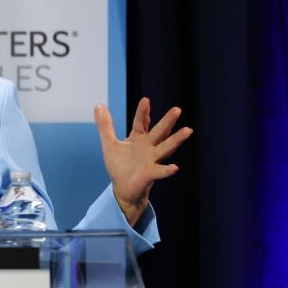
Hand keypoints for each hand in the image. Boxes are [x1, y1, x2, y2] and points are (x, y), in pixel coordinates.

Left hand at [94, 98, 192, 226]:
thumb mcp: (110, 144)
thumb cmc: (119, 165)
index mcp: (138, 138)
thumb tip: (99, 105)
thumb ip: (105, 126)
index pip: (141, 122)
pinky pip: (160, 171)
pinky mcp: (150, 174)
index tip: (145, 100)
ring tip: (188, 130)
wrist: (122, 188)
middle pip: (159, 132)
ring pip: (166, 148)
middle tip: (177, 109)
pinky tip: (175, 167)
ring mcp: (152, 160)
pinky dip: (166, 170)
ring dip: (176, 140)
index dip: (143, 112)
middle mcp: (148, 147)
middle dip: (167, 121)